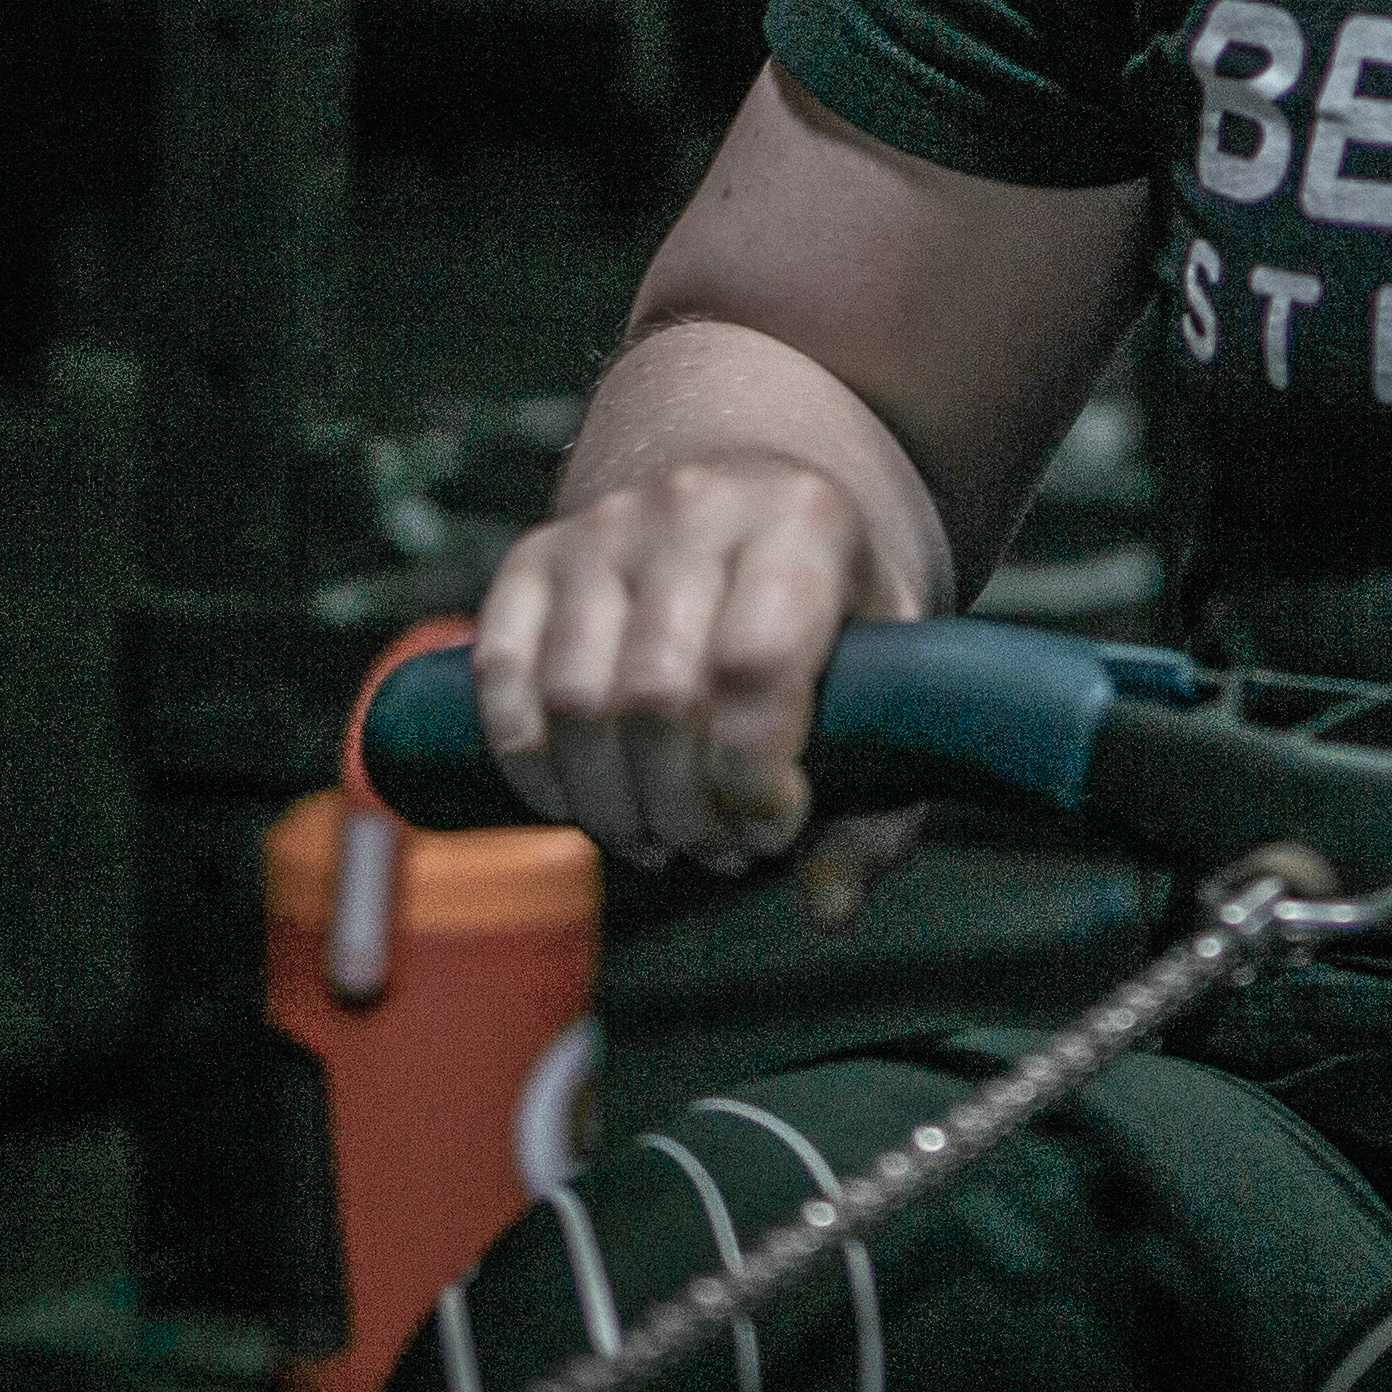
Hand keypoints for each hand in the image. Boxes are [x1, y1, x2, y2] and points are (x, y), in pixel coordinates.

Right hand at [470, 454, 908, 878]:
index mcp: (804, 520)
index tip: (773, 830)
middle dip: (681, 810)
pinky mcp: (535, 554)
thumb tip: (829, 908)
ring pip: (574, 699)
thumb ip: (877, 807)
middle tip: (714, 850)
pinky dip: (528, 763)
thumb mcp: (891, 680)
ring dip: (608, 806)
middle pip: (656, 698)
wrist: (762, 483)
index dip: (753, 780)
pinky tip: (576, 806)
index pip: (756, 667)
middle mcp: (696, 508)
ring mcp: (606, 526)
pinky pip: (500, 674)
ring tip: (657, 839)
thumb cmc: (836, 609)